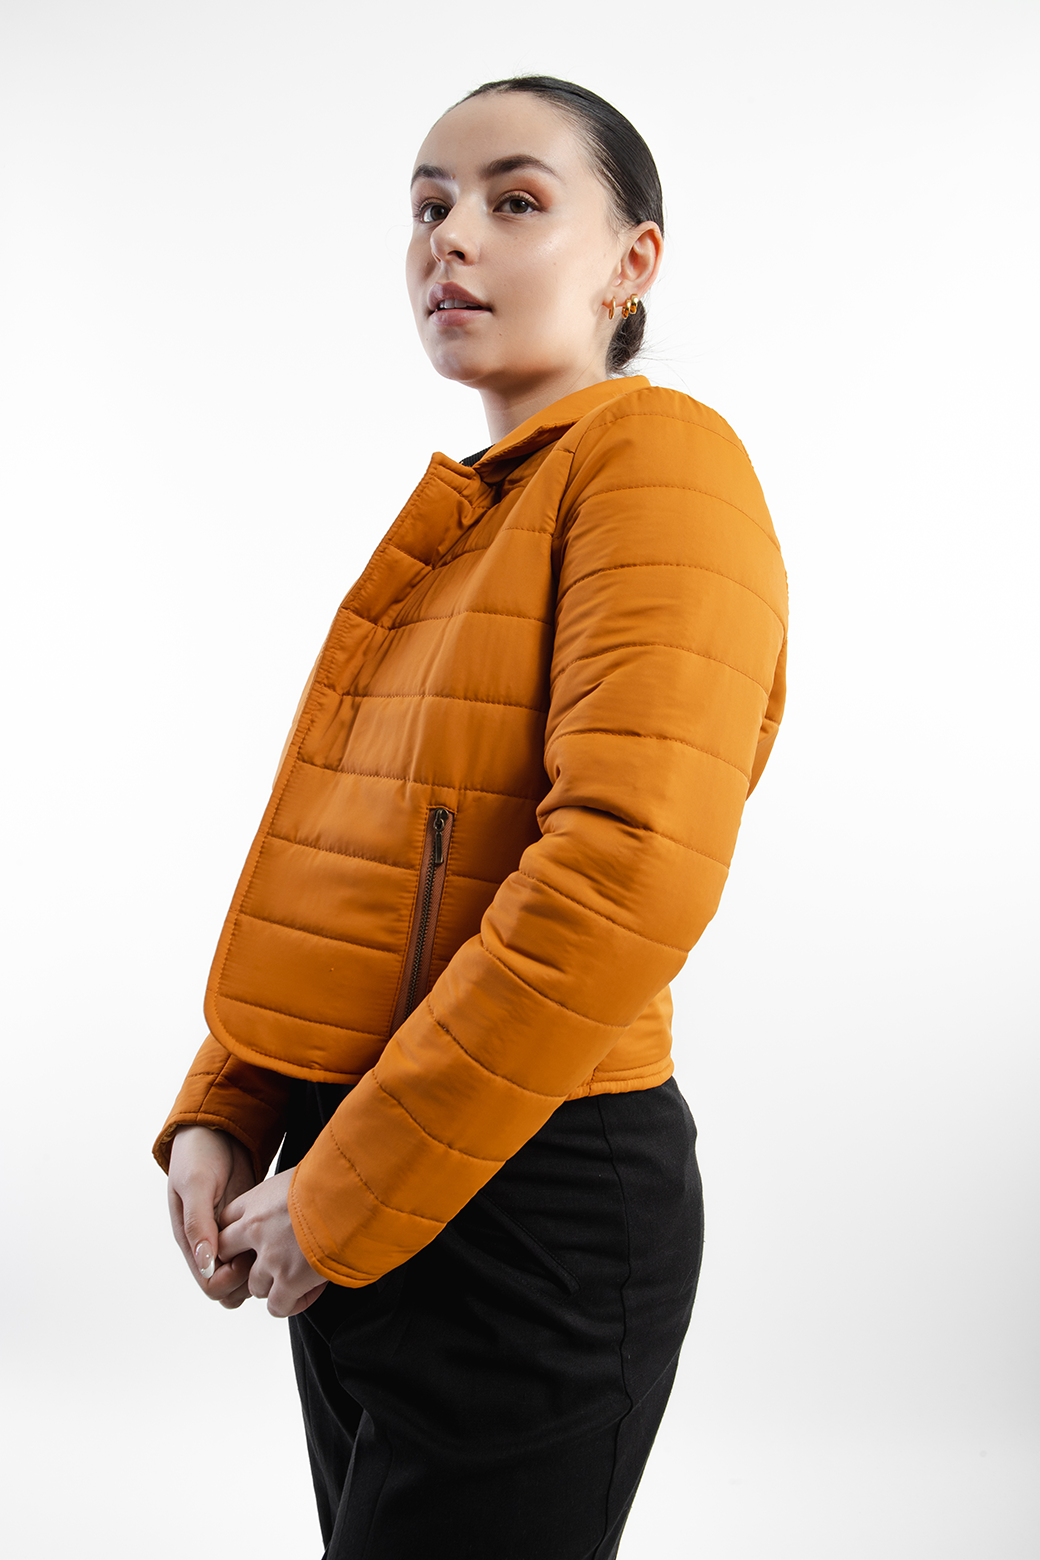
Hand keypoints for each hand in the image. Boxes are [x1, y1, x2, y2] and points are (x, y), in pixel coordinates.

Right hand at [167, 1125, 258, 1308]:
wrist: (216, 1129)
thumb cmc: (198, 1154)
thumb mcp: (196, 1184)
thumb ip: (199, 1223)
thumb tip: (205, 1262)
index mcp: (191, 1240)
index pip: (210, 1284)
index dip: (229, 1279)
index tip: (246, 1257)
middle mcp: (209, 1244)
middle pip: (230, 1287)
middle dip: (249, 1279)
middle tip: (265, 1251)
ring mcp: (230, 1235)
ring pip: (247, 1272)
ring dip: (261, 1266)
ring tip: (276, 1243)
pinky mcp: (248, 1223)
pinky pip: (258, 1250)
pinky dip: (269, 1250)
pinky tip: (283, 1236)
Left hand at [218, 1170, 327, 1318]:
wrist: (356, 1195)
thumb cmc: (338, 1179)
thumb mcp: (304, 1176)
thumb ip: (289, 1195)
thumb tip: (301, 1200)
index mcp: (257, 1200)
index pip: (226, 1221)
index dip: (236, 1234)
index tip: (251, 1239)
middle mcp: (256, 1229)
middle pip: (227, 1253)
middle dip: (241, 1262)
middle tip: (266, 1264)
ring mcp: (271, 1257)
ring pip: (254, 1286)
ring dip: (272, 1285)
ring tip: (297, 1278)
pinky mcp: (289, 1280)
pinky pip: (277, 1306)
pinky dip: (290, 1304)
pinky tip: (307, 1293)